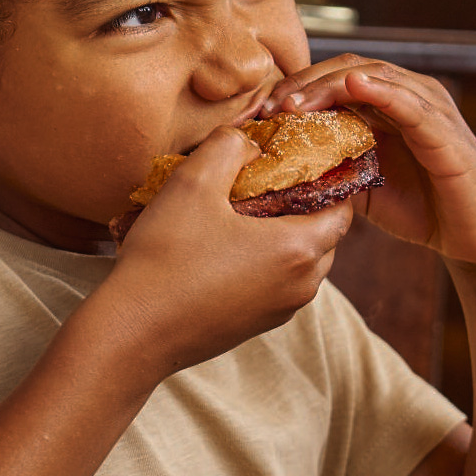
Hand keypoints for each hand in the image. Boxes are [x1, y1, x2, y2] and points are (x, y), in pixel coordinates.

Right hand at [96, 121, 358, 378]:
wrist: (133, 331)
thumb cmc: (166, 257)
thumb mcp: (194, 183)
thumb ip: (229, 147)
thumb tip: (249, 143)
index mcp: (299, 249)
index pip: (341, 207)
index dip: (325, 178)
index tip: (295, 160)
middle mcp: (302, 285)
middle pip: (323, 235)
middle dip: (301, 206)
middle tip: (263, 182)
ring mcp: (280, 311)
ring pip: (299, 261)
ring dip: (279, 235)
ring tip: (237, 214)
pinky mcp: (255, 326)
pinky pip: (275, 283)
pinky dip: (261, 262)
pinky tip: (221, 248)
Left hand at [266, 56, 475, 275]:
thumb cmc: (422, 207)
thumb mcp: (362, 184)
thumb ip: (329, 165)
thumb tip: (275, 167)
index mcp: (389, 102)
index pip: (335, 76)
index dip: (295, 87)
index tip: (257, 112)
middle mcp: (411, 95)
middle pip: (348, 69)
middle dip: (302, 84)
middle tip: (266, 107)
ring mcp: (432, 110)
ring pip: (375, 78)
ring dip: (329, 86)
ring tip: (293, 102)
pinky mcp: (447, 135)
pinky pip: (413, 106)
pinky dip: (382, 91)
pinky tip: (355, 85)